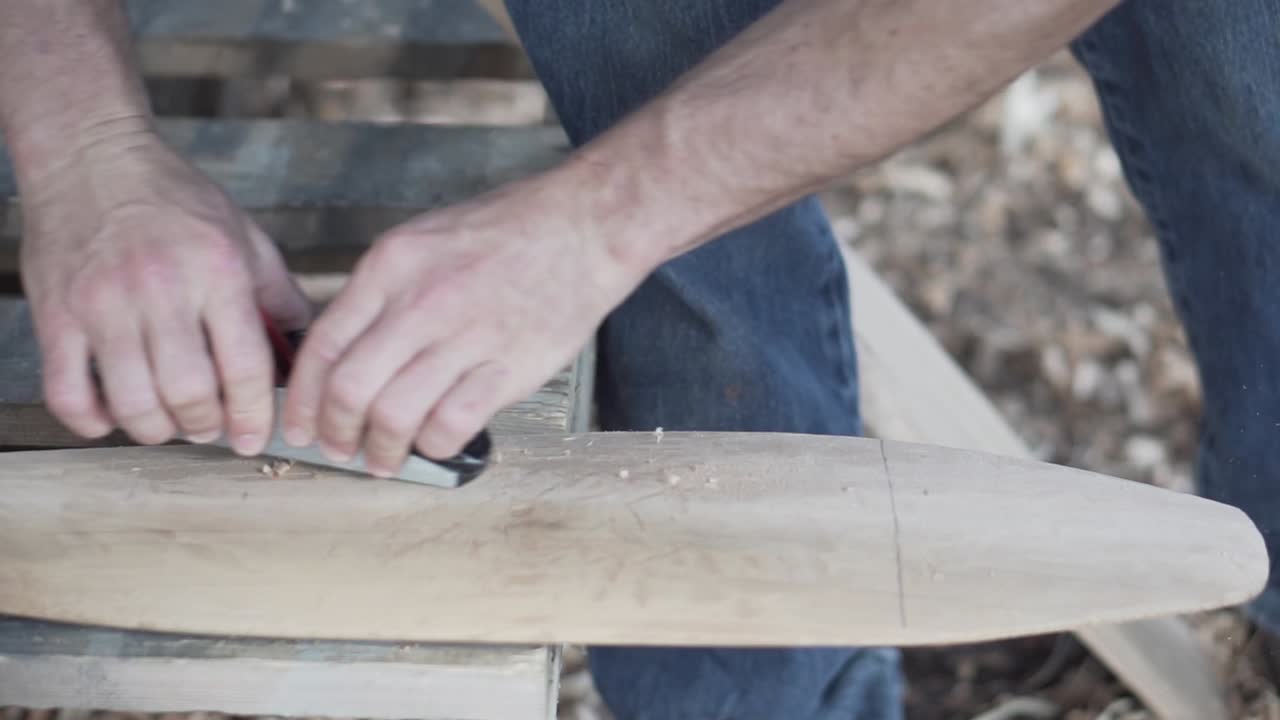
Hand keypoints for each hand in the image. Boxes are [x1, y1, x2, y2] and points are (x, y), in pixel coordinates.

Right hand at [19, 123, 313, 452]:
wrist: (90, 154)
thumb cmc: (174, 197)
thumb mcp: (244, 235)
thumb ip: (277, 294)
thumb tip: (305, 349)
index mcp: (218, 271)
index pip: (246, 366)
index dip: (255, 414)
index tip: (256, 437)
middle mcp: (161, 289)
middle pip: (190, 393)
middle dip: (208, 427)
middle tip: (212, 428)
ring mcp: (103, 304)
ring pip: (134, 402)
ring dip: (158, 428)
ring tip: (171, 422)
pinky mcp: (55, 314)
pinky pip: (68, 393)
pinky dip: (93, 420)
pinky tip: (114, 415)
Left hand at [280, 178, 644, 476]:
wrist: (582, 228)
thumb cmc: (506, 231)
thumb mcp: (423, 240)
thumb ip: (382, 292)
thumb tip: (346, 351)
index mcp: (391, 266)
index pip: (324, 344)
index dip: (301, 397)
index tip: (298, 423)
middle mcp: (421, 303)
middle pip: (350, 388)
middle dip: (335, 432)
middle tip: (338, 448)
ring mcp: (466, 336)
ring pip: (395, 415)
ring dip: (381, 450)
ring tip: (384, 460)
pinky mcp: (508, 368)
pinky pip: (451, 424)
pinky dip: (433, 444)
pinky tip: (433, 442)